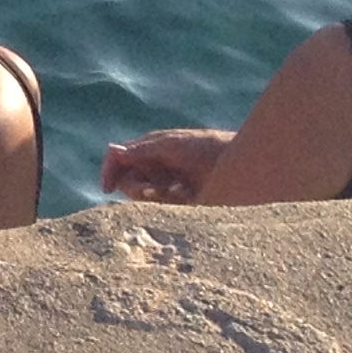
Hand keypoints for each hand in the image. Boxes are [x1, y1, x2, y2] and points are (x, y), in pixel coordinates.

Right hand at [101, 128, 235, 204]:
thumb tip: (112, 150)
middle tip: (151, 190)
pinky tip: (187, 194)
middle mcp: (156, 166)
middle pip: (127, 180)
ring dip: (153, 195)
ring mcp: (168, 184)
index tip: (107, 187)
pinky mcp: (181, 202)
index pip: (118, 159)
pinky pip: (162, 207)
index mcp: (150, 147)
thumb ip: (141, 150)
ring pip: (142, 196)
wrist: (244, 166)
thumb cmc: (208, 148)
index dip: (110, 170)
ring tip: (176, 190)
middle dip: (135, 186)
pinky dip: (170, 201)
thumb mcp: (171, 145)